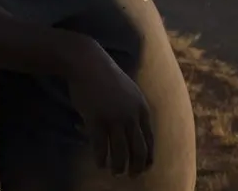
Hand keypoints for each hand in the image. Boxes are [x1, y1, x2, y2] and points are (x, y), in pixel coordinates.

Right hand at [67, 55, 153, 176]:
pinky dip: (101, 159)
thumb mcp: (129, 91)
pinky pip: (101, 147)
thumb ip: (135, 110)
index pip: (150, 140)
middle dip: (136, 167)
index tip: (144, 168)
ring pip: (120, 153)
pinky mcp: (96, 120)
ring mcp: (114, 119)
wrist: (87, 62)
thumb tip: (136, 131)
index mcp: (142, 109)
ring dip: (118, 167)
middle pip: (138, 151)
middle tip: (130, 175)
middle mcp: (131, 116)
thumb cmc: (106, 77)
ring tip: (114, 172)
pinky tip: (99, 163)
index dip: (147, 157)